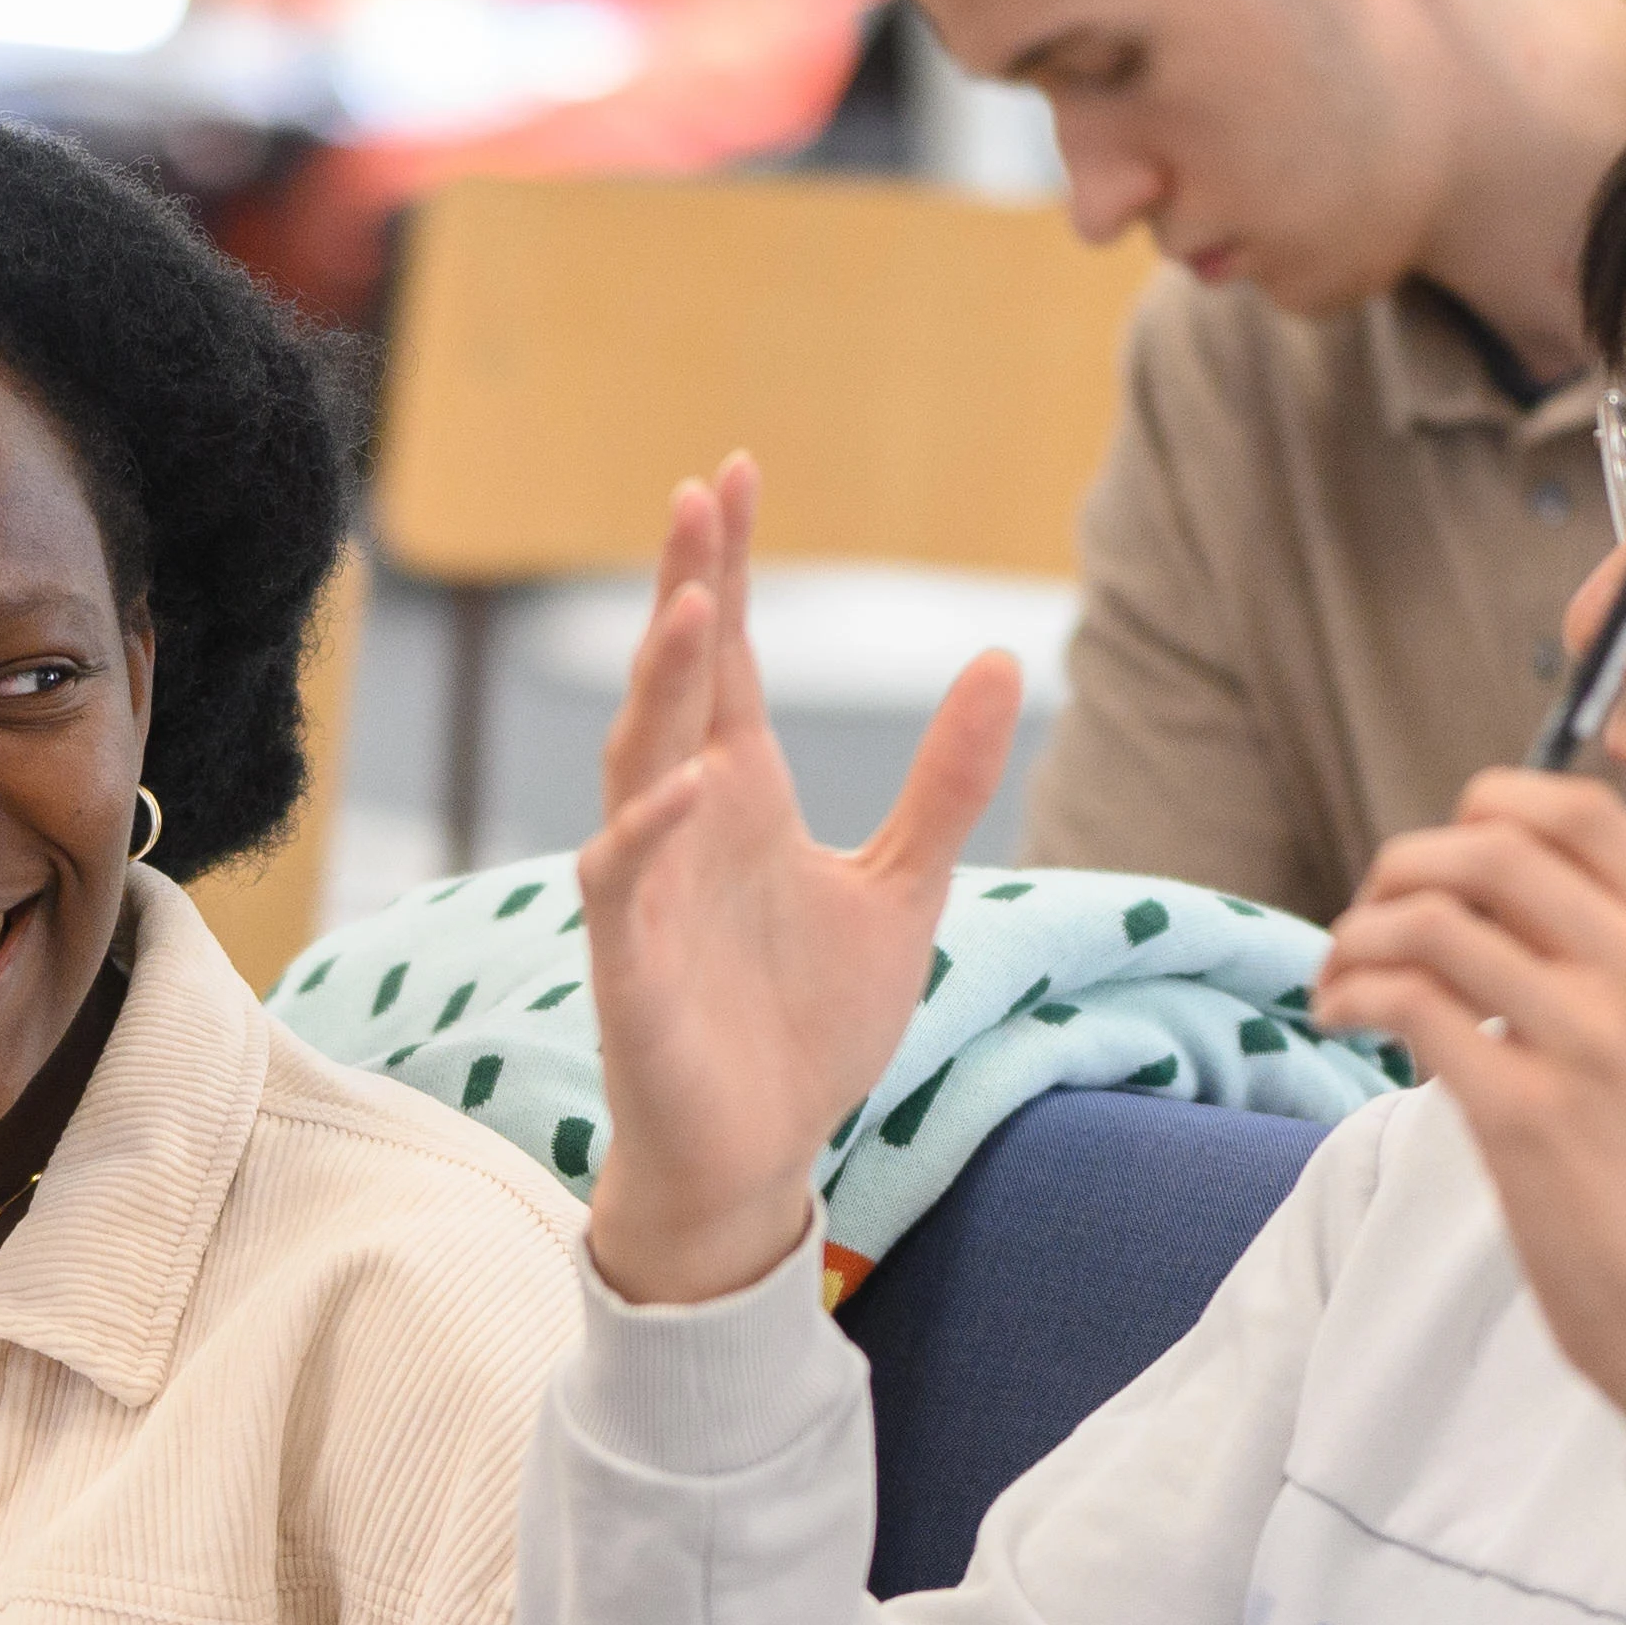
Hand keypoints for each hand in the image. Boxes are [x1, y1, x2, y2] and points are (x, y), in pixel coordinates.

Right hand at [570, 459, 1020, 1304]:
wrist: (759, 1155)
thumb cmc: (810, 1024)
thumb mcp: (907, 887)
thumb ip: (947, 780)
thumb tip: (1000, 655)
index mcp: (741, 794)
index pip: (731, 659)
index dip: (728, 564)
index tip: (733, 469)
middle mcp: (684, 822)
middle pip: (677, 682)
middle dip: (684, 587)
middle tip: (698, 493)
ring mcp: (648, 889)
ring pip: (637, 762)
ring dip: (662, 687)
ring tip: (697, 606)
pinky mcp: (629, 966)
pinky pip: (624, 879)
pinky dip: (652, 829)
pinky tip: (696, 781)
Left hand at [1307, 769, 1625, 1452]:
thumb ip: (1620, 960)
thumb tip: (1487, 890)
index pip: (1580, 812)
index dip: (1485, 810)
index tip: (1440, 867)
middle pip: (1493, 847)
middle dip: (1401, 869)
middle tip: (1369, 923)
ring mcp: (1595, 1043)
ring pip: (1434, 920)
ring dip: (1359, 936)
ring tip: (1340, 981)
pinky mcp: (1528, 1117)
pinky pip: (1408, 1003)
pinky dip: (1354, 993)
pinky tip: (1344, 1019)